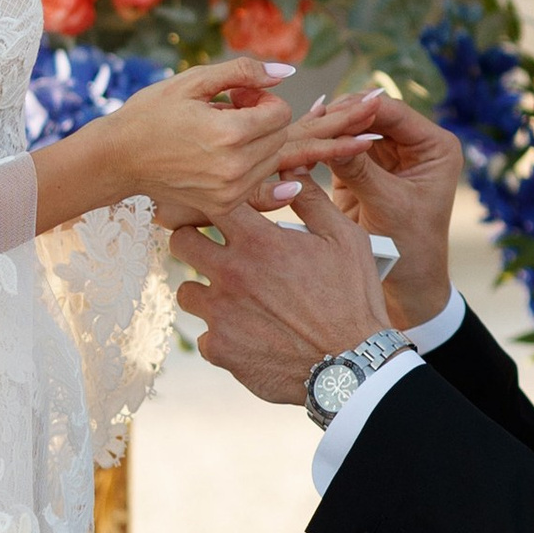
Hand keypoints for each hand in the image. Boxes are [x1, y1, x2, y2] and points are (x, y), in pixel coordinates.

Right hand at [95, 61, 293, 229]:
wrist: (118, 158)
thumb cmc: (152, 114)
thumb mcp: (194, 80)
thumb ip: (243, 72)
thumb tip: (284, 71)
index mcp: (230, 134)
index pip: (281, 112)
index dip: (263, 97)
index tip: (238, 96)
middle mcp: (234, 168)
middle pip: (280, 136)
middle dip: (263, 119)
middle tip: (229, 111)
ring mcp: (230, 192)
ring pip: (272, 160)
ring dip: (257, 143)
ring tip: (222, 133)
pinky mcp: (224, 206)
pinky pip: (257, 181)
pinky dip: (247, 164)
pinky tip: (217, 154)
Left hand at [172, 184, 391, 404]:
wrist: (352, 365)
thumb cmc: (353, 298)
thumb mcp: (344, 239)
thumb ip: (311, 199)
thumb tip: (290, 167)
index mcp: (259, 242)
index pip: (210, 204)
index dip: (211, 202)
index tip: (217, 209)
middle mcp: (232, 274)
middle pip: (180, 242)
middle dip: (193, 240)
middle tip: (212, 249)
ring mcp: (221, 314)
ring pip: (187, 292)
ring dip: (205, 291)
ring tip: (233, 297)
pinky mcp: (220, 350)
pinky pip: (205, 335)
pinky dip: (222, 335)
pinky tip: (248, 334)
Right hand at [315, 86, 461, 325]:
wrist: (408, 287)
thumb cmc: (412, 249)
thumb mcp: (387, 206)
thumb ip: (360, 170)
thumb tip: (330, 136)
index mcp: (435, 147)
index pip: (393, 112)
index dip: (360, 108)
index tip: (328, 109)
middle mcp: (413, 145)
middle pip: (369, 115)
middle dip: (339, 117)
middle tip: (306, 118)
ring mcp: (386, 156)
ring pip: (351, 130)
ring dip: (326, 130)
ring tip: (297, 128)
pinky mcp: (363, 171)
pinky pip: (339, 151)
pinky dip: (320, 148)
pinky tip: (297, 144)